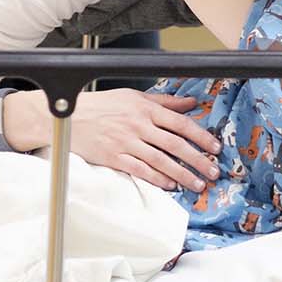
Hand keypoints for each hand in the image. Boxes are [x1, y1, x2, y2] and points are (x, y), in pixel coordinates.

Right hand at [10, 88, 221, 191]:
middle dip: (198, 159)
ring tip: (198, 184)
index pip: (180, 123)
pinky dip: (157, 179)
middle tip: (213, 171)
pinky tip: (171, 186)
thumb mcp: (132, 96)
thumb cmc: (100, 105)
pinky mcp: (114, 157)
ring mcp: (125, 142)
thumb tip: (189, 103)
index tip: (214, 147)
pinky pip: (140, 170)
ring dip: (183, 174)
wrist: (67, 115)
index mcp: (144, 108)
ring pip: (161, 161)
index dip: (200, 136)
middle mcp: (137, 125)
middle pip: (175, 144)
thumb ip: (162, 101)